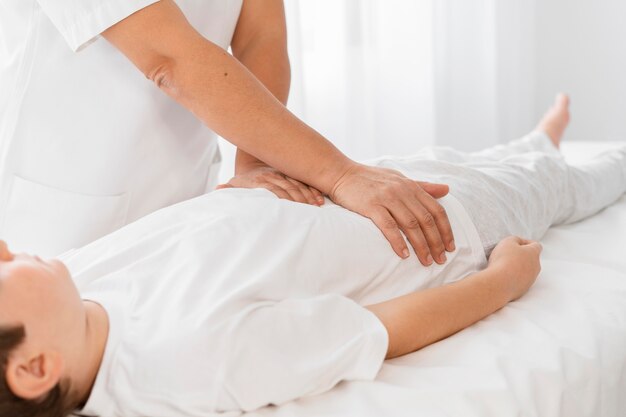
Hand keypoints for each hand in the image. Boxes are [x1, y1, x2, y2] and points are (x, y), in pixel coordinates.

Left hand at [217, 165, 324, 205]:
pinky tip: (319, 199)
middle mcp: (275, 176)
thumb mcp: (236, 182)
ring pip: (299, 185)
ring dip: (308, 195)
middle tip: (310, 211)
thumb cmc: (245, 176)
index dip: (284, 200)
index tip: (292, 210)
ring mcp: (286, 174)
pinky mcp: (294, 174)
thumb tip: (219, 189)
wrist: (254, 153)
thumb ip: (230, 188)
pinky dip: (312, 190)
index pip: (274, 190)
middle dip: (300, 200)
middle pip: (290, 188)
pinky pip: (305, 182)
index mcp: (262, 179)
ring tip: (317, 206)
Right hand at [329, 163, 454, 264]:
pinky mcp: (371, 206)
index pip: (436, 210)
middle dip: (436, 242)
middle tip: (441, 260)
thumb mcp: (399, 178)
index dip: (446, 230)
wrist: (341, 173)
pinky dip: (398, 241)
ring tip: (426, 261)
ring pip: (411, 225)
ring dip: (421, 245)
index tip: (450, 247)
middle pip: (426, 220)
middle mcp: (402, 191)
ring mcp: (386, 198)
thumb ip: (422, 186)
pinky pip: (388, 226)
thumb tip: (447, 190)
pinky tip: (403, 254)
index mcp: (411, 186)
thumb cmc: (370, 178)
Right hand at [487, 236, 542, 301]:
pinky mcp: (523, 290)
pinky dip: (513, 279)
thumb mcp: (507, 242)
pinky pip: (520, 282)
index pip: (536, 245)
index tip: (517, 243)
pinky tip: (503, 278)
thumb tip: (518, 243)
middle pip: (532, 259)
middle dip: (522, 256)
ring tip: (503, 267)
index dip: (526, 242)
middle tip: (508, 255)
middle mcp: (536, 267)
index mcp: (534, 254)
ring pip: (526, 271)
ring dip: (518, 268)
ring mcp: (530, 280)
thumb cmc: (504, 260)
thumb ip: (515, 239)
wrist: (499, 283)